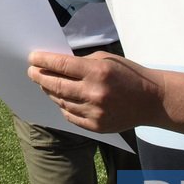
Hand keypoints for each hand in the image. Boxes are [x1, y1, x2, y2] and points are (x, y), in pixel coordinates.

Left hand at [27, 50, 163, 132]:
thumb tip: (55, 64)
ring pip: (61, 101)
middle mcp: (94, 92)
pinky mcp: (97, 126)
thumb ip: (82, 62)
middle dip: (40, 77)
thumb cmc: (128, 74)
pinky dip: (63, 106)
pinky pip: (70, 116)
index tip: (32, 57)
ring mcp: (95, 112)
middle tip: (32, 72)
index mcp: (97, 72)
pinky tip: (61, 99)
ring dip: (50, 91)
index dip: (43, 60)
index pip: (61, 65)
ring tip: (45, 84)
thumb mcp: (106, 59)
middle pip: (56, 85)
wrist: (152, 100)